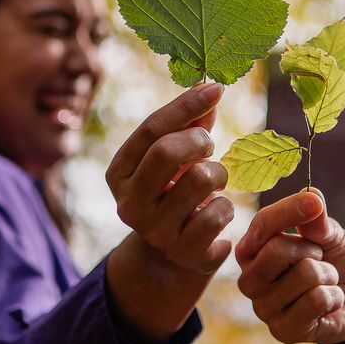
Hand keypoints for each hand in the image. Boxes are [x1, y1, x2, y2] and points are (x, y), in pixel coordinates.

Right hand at [106, 82, 232, 275]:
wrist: (173, 256)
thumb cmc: (175, 191)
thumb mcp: (174, 158)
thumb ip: (188, 124)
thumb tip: (209, 88)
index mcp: (119, 174)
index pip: (151, 129)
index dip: (185, 105)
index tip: (216, 87)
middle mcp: (129, 204)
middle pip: (166, 151)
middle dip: (198, 141)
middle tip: (208, 147)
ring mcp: (156, 232)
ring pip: (200, 178)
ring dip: (219, 174)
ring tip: (214, 183)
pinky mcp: (185, 253)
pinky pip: (219, 212)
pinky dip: (226, 206)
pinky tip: (216, 212)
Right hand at [236, 189, 344, 343]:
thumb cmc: (334, 260)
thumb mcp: (330, 233)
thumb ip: (318, 218)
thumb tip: (311, 197)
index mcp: (252, 249)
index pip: (262, 224)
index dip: (288, 211)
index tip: (313, 204)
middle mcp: (249, 278)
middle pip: (275, 250)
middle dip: (311, 250)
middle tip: (319, 258)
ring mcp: (264, 308)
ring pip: (304, 275)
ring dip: (328, 275)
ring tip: (325, 281)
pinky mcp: (282, 331)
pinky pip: (315, 301)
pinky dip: (333, 296)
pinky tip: (329, 303)